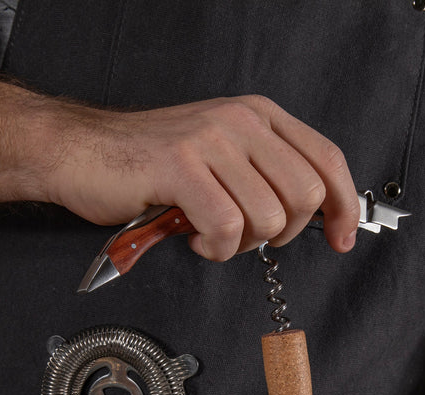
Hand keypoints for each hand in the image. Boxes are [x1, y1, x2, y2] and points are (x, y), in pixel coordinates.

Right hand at [40, 95, 358, 260]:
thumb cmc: (147, 162)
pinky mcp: (180, 167)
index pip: (326, 159)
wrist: (80, 152)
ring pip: (267, 217)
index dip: (343, 206)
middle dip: (283, 233)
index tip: (341, 237)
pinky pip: (226, 228)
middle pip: (304, 195)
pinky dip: (216, 248)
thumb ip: (263, 174)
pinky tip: (196, 238)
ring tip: (211, 233)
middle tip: (249, 236)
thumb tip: (312, 214)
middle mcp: (239, 122)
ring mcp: (210, 142)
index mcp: (257, 116)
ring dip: (241, 245)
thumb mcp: (219, 155)